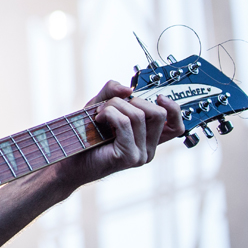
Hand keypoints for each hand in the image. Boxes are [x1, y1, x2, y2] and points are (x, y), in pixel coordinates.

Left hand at [48, 80, 183, 191]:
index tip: (159, 96)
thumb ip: (114, 92)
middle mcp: (149, 148)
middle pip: (158, 114)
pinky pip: (125, 124)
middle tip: (111, 105)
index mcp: (148, 138)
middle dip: (133, 100)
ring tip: (100, 112)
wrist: (70, 159)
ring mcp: (141, 155)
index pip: (176, 126)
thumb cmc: (87, 135)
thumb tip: (128, 88)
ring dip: (115, 105)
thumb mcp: (102, 106)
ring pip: (139, 115)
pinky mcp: (129, 157)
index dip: (174, 108)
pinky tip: (98, 118)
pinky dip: (110, 114)